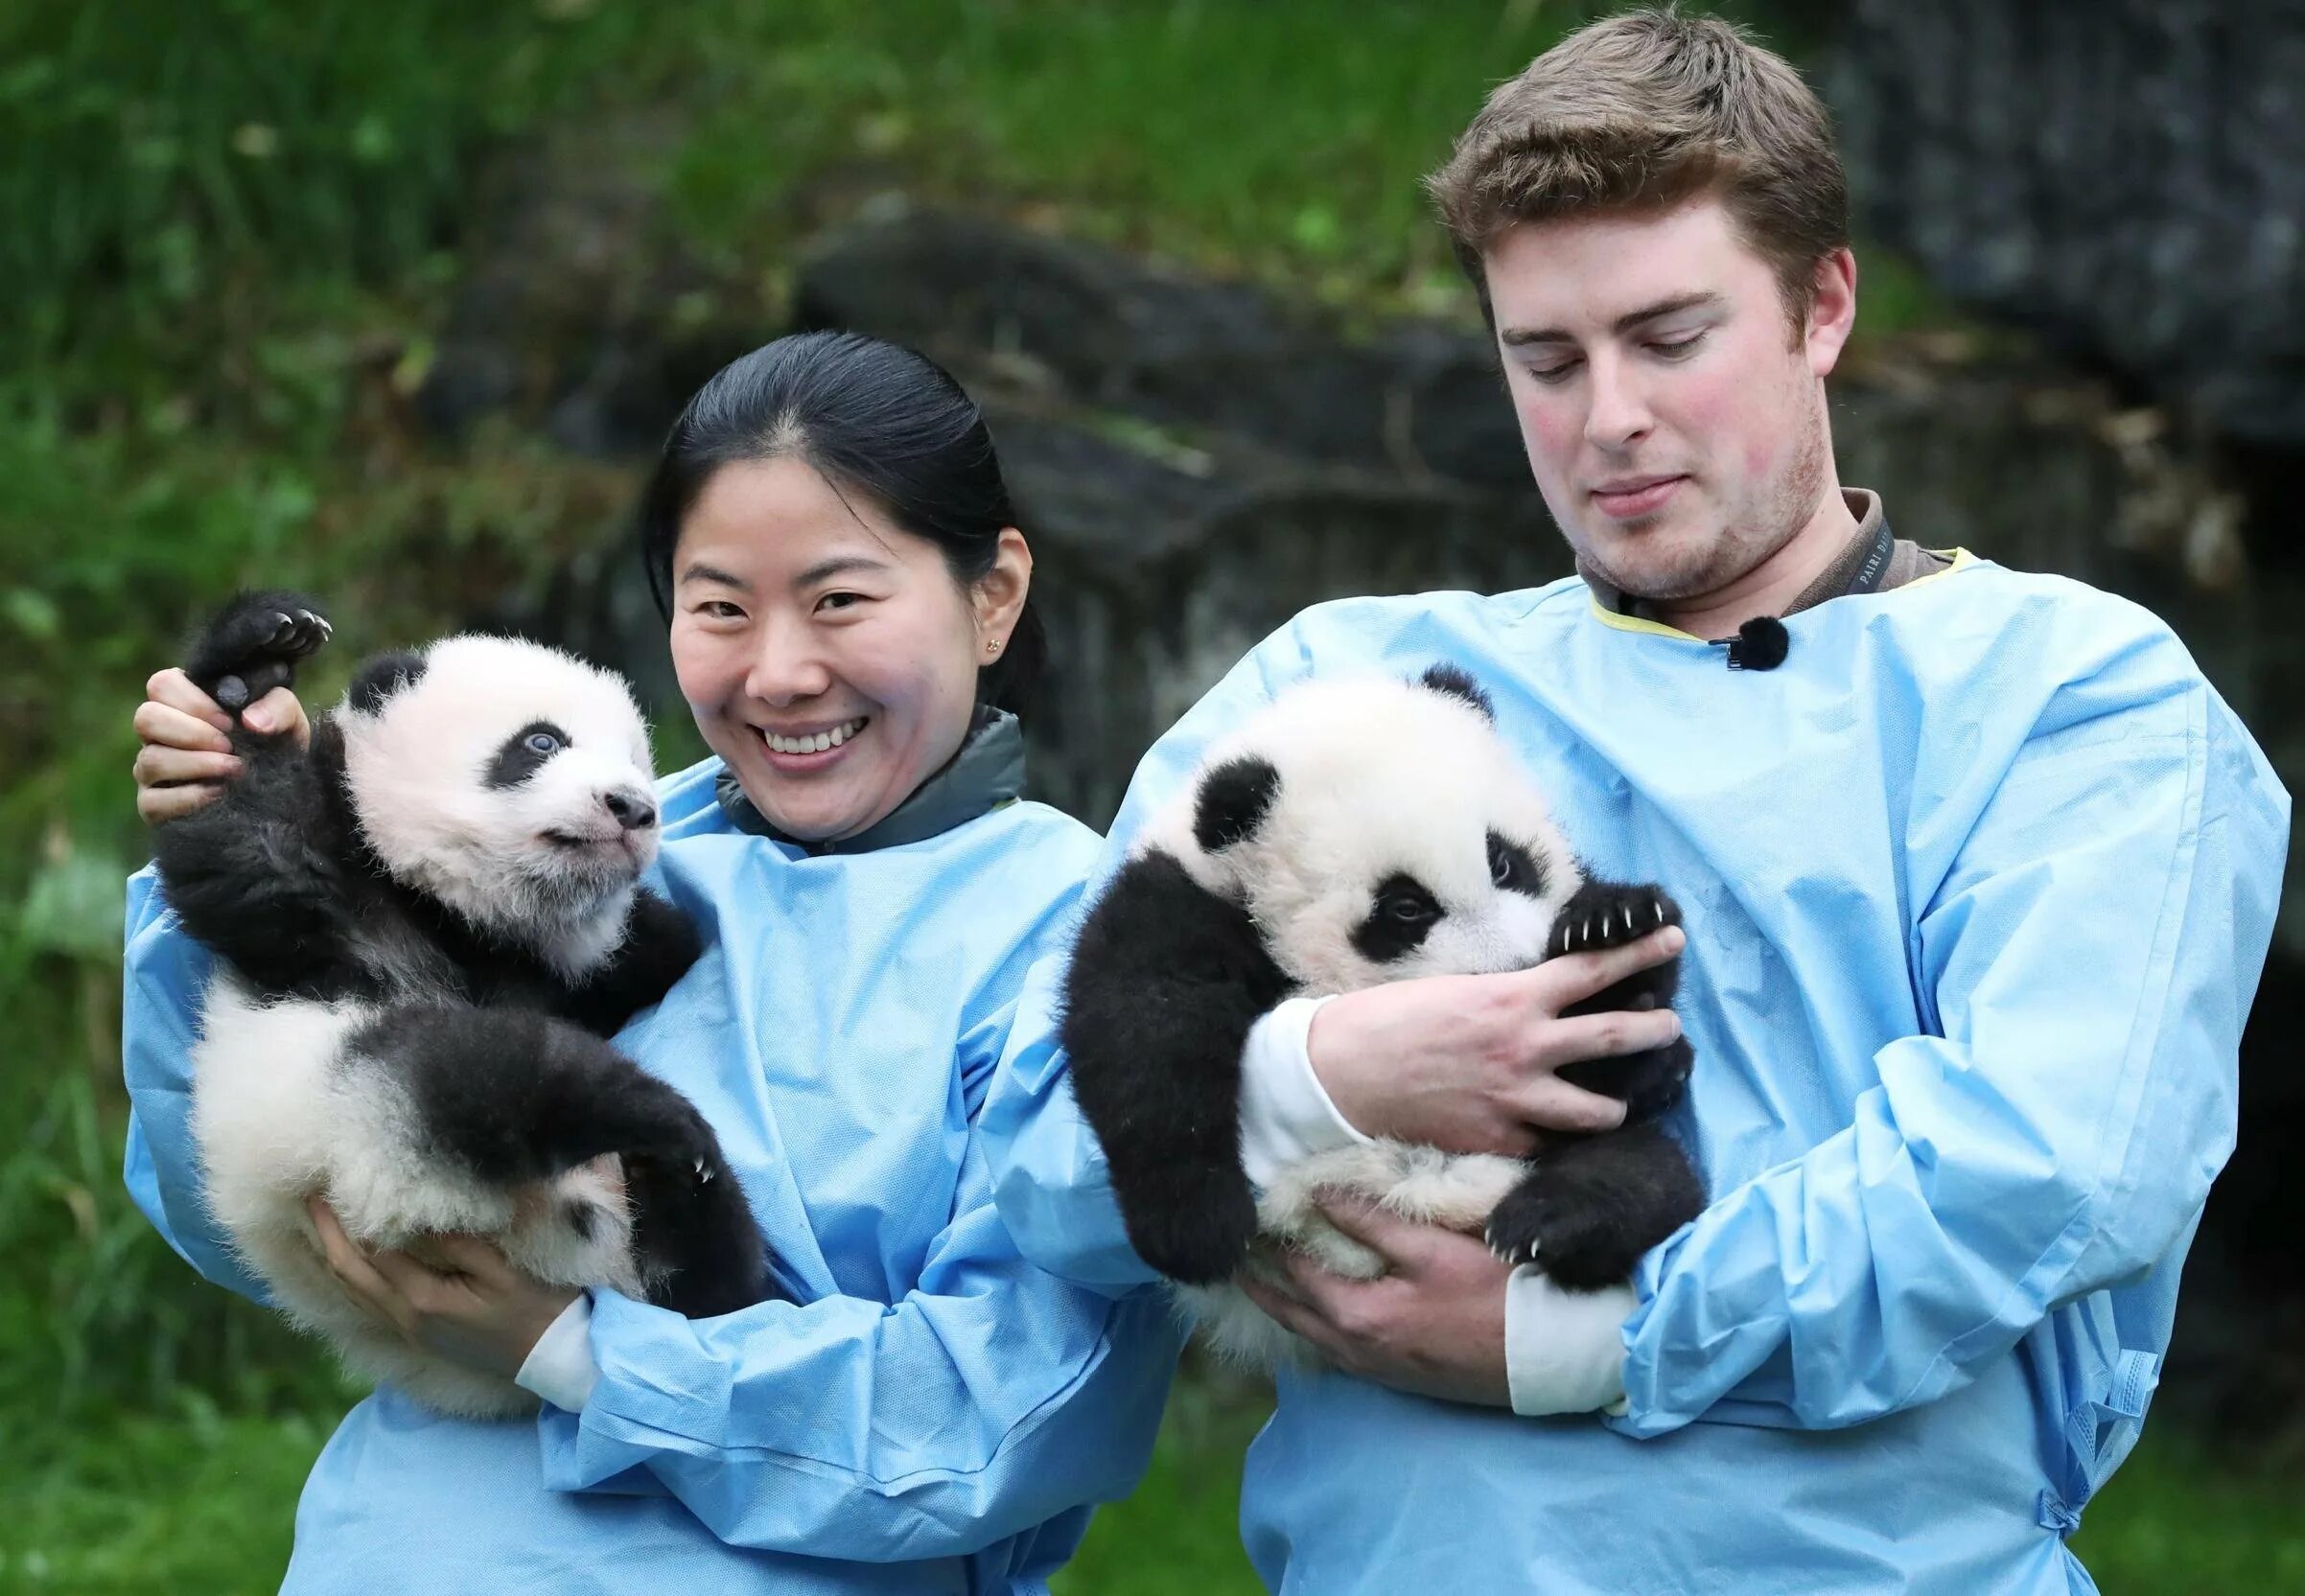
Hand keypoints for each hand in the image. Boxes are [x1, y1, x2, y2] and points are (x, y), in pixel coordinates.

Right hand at [133, 667, 308, 823]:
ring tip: (234, 770)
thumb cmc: (278, 748)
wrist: (287, 796)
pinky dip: (188, 797)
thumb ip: (279, 706)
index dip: (193, 701)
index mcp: (183, 702)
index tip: (229, 721)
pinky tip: (218, 793)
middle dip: (190, 732)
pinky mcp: (154, 805)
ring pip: (149, 760)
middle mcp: (159, 734)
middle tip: (229, 746)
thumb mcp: (289, 722)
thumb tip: (252, 720)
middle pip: (145, 718)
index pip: (162, 684)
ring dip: (196, 764)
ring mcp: (152, 770)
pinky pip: (153, 801)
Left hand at [306, 1197, 576, 1379]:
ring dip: (336, 1256)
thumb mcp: (502, 1270)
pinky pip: (372, 1300)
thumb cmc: (536, 1309)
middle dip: (325, 1236)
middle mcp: (406, 1318)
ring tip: (322, 1223)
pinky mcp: (421, 1333)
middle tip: (307, 1199)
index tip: (329, 1187)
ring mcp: (411, 1330)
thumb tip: (417, 1217)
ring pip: (356, 1291)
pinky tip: (358, 1258)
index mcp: (423, 1300)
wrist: (555, 1358)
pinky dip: (356, 1275)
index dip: (346, 1221)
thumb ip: (457, 1243)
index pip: (371, 1254)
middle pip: (349, 1275)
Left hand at [1238, 1194, 1513, 1406]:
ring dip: (1283, 1304)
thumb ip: (1373, 1222)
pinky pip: (1335, 1349)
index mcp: (1357, 1315)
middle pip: (1290, 1310)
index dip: (1270, 1236)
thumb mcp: (1433, 1248)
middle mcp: (1355, 1349)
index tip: (1248, 1209)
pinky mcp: (1397, 1377)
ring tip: (1259, 1276)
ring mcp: (1375, 1368)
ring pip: (1311, 1334)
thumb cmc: (1496, 1293)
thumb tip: (1318, 1194)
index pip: (1295, 1268)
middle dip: (1260, 1278)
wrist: (1549, 1355)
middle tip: (1234, 1249)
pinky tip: (1315, 1312)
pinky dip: (1313, 1325)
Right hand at [1307, 924, 1684, 1153]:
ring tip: (1621, 1105)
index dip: (1639, 953)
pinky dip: (1553, 1141)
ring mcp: (1515, 1098)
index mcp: (1513, 998)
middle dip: (1654, 1029)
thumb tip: (1537, 999)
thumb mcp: (1455, 989)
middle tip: (1671, 1025)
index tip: (1672, 938)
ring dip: (1614, 1107)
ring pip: (1594, 1111)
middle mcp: (1526, 1048)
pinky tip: (1556, 1139)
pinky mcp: (1496, 1139)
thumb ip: (1506, 998)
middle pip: (1614, 1038)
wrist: (1342, 1072)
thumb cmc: (1388, 1019)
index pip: (1593, 971)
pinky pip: (1545, 1145)